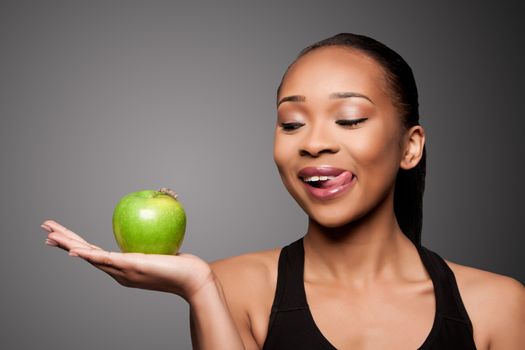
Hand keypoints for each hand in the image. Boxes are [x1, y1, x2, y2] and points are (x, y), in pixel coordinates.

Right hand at [41, 220, 213, 301]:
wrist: (192, 278)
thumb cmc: (181, 264)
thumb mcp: (161, 248)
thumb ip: (152, 239)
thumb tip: (152, 218)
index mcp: (122, 267)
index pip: (94, 254)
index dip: (76, 246)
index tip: (62, 238)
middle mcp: (118, 272)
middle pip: (85, 254)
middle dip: (64, 242)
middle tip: (45, 231)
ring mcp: (122, 271)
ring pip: (88, 256)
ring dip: (67, 245)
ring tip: (50, 234)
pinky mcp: (129, 267)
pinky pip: (104, 260)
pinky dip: (87, 255)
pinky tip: (74, 250)